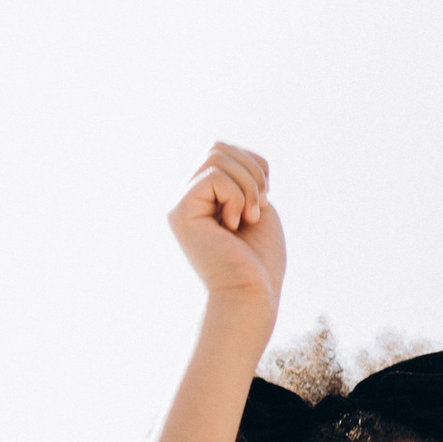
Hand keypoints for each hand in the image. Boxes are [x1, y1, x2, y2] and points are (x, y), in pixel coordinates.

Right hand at [170, 140, 286, 325]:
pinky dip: (236, 196)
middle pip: (217, 147)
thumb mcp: (256, 204)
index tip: (263, 202)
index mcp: (203, 197)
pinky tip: (234, 225)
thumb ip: (239, 175)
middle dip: (252, 172)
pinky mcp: (179, 212)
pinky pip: (213, 175)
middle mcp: (186, 198)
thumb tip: (226, 149)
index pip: (225, 150)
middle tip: (259, 209)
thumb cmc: (259, 261)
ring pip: (215, 155)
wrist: (252, 295)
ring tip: (248, 218)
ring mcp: (180, 204)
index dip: (254, 167)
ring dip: (247, 185)